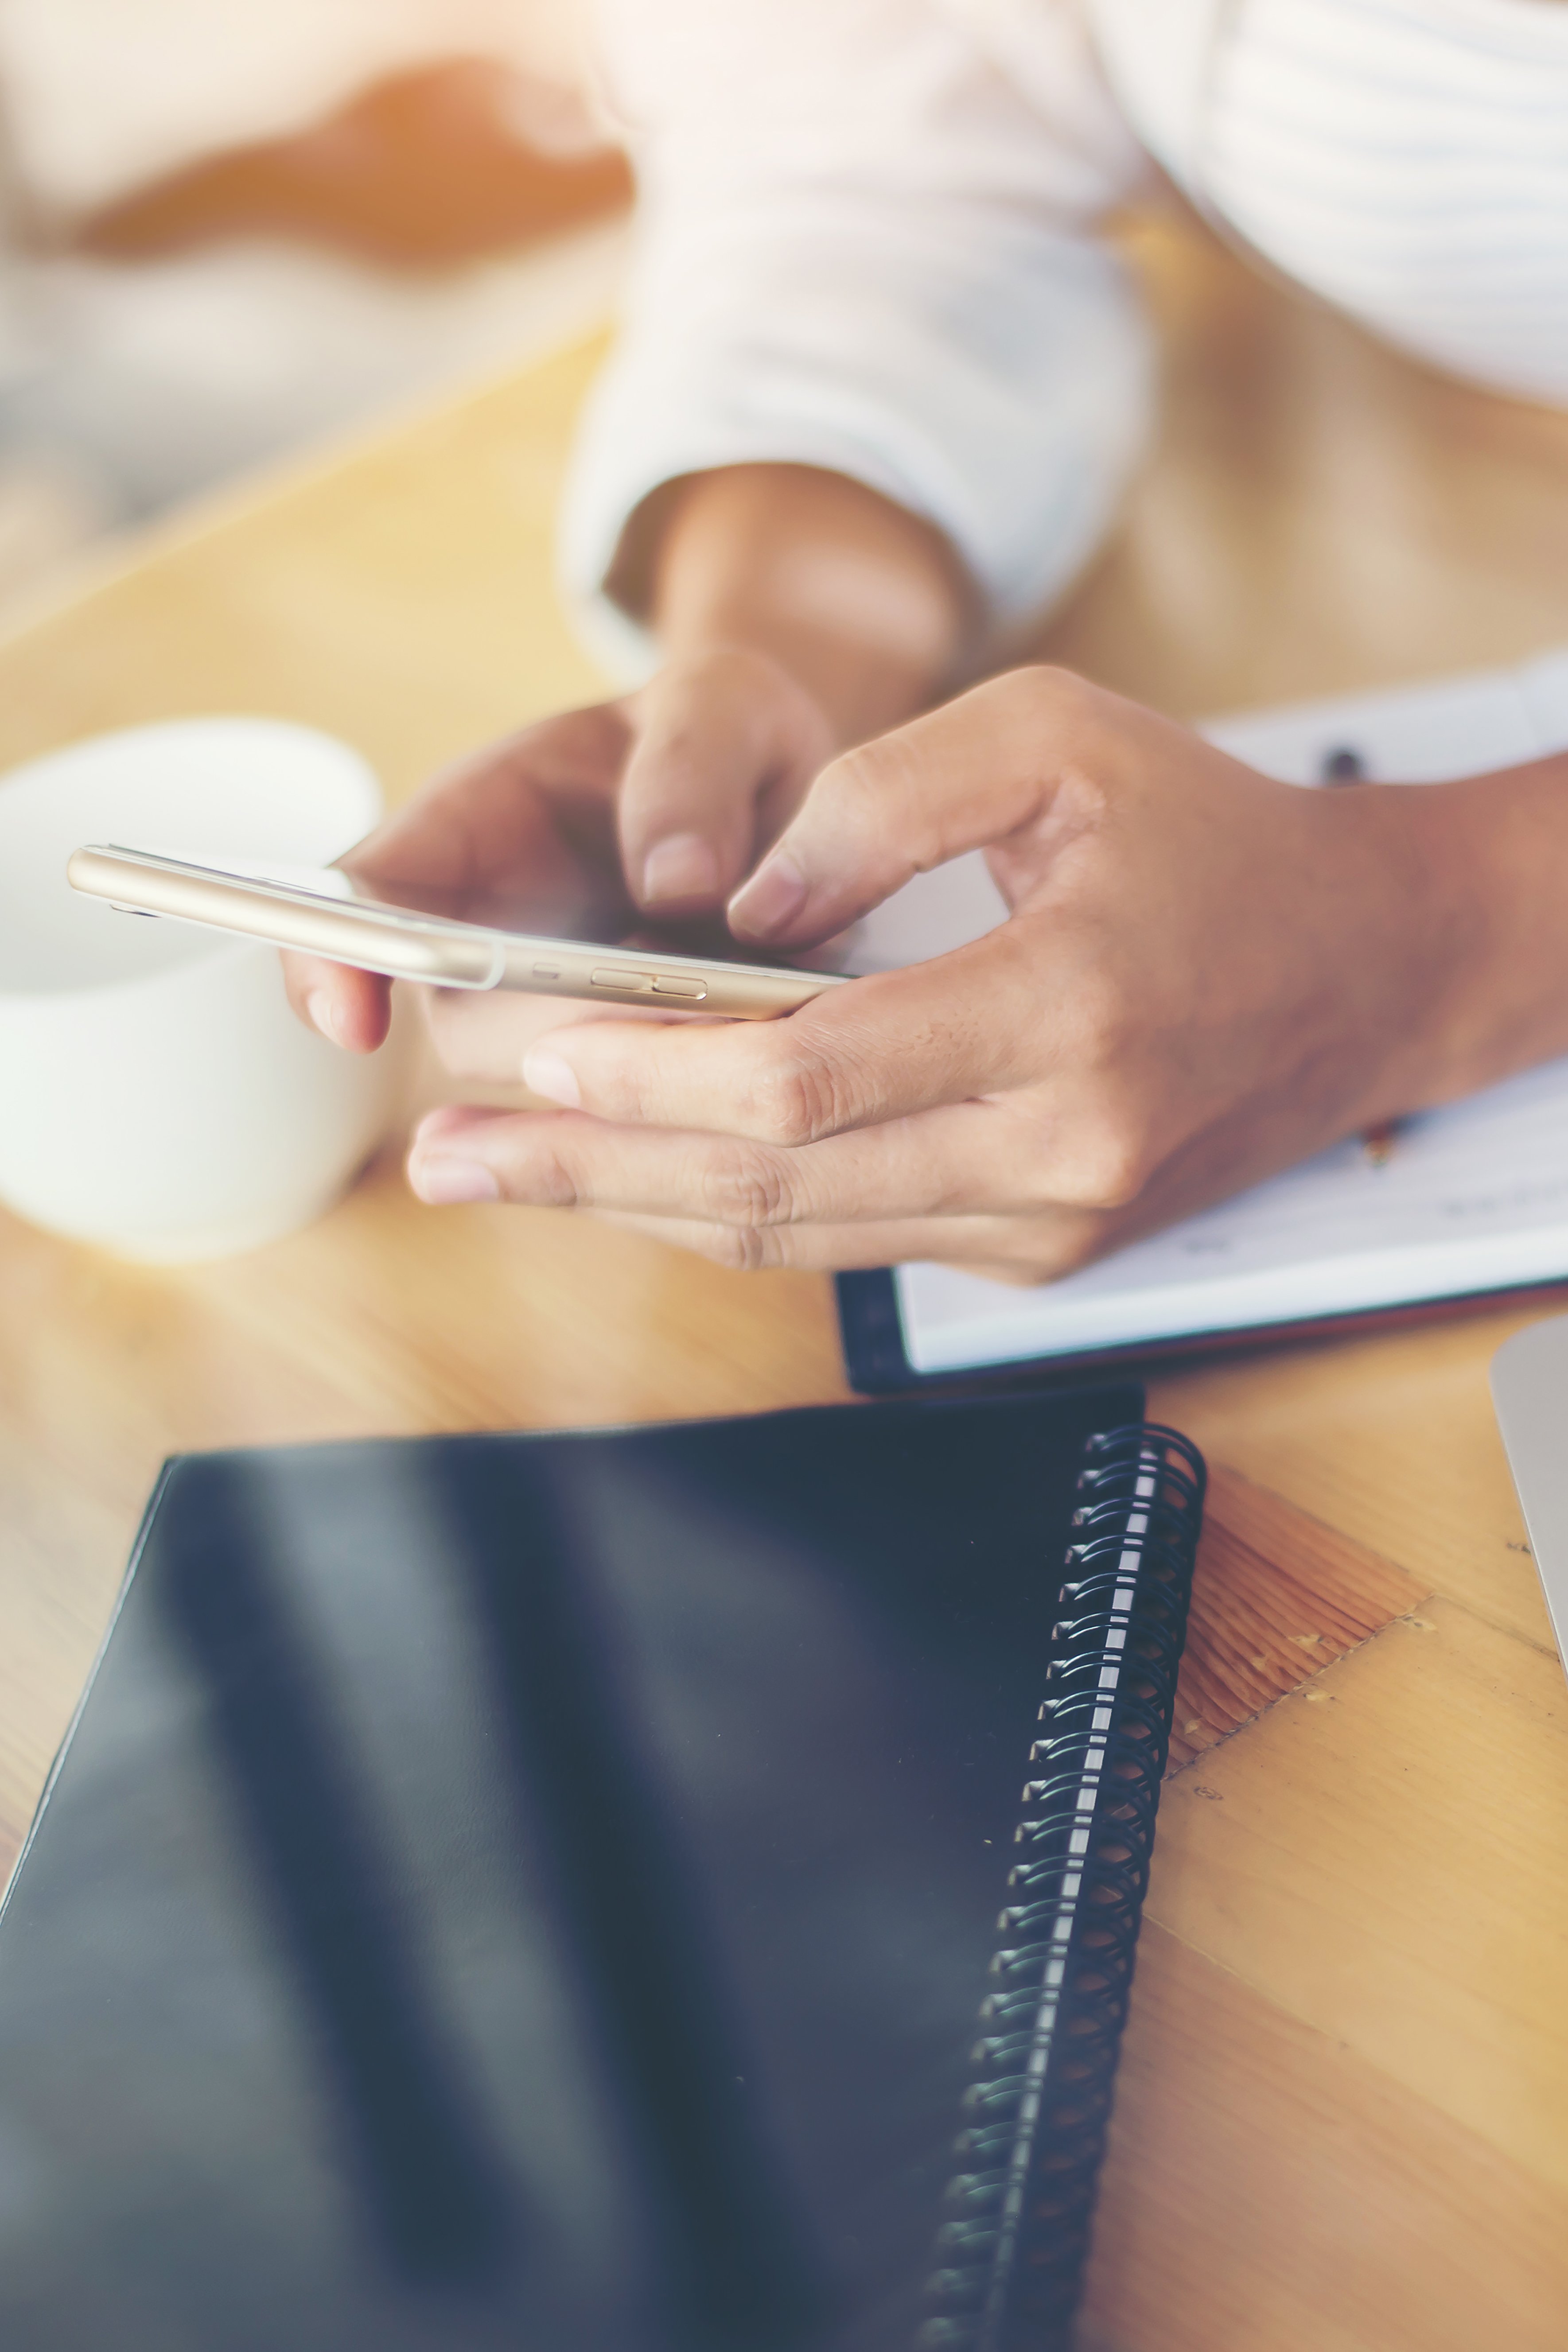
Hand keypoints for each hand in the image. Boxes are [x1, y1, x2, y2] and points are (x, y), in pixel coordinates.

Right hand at [281, 644, 836, 1056]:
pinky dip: (692, 1097)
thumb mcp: (722, 706)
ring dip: (644, 1066)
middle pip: (470, 1025)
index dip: (336, 960)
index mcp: (474, 825)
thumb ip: (692, 768)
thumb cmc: (722, 735)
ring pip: (557, 1086)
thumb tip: (677, 884)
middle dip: (561, 1032)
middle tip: (682, 994)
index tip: (354, 1024)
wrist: (785, 797)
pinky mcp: (622, 1067)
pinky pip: (630, 1112)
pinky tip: (765, 1046)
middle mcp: (488, 933)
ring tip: (751, 993)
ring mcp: (550, 1013)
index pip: (365, 899)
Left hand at [404, 666, 1470, 1276]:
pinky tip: (632, 1175)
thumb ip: (882, 796)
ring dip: (636, 1203)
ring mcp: (1051, 1222)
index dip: (655, 1073)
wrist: (1366, 970)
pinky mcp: (1042, 1249)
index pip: (811, 1079)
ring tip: (500, 1174)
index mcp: (1071, 1011)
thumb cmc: (1213, 836)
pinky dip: (732, 1208)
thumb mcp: (1061, 737)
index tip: (535, 1047)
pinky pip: (852, 1241)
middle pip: (774, 1186)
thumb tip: (733, 902)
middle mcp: (1060, 1150)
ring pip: (799, 1235)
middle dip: (590, 1167)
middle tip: (449, 1154)